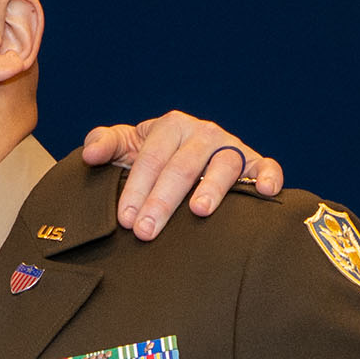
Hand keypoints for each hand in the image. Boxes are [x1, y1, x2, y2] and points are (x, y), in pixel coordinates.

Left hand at [79, 112, 284, 240]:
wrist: (183, 158)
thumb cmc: (152, 156)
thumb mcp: (125, 146)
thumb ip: (104, 144)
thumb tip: (90, 154)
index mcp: (171, 126)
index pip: (152, 158)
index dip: (137, 188)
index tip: (126, 218)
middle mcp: (203, 134)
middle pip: (182, 167)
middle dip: (162, 200)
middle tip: (146, 231)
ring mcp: (231, 148)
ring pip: (223, 166)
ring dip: (211, 188)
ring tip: (198, 212)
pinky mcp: (254, 164)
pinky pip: (266, 167)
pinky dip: (269, 177)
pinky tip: (266, 192)